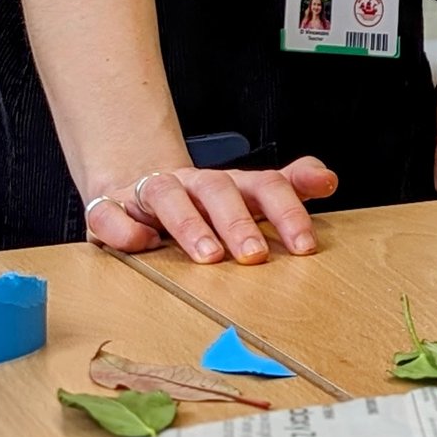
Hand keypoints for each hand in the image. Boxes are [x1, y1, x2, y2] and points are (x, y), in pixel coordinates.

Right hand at [84, 156, 337, 262]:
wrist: (134, 184)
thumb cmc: (200, 202)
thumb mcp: (246, 194)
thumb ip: (288, 187)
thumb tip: (328, 179)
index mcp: (228, 184)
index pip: (264, 186)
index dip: (287, 212)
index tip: (305, 245)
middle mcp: (190, 184)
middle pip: (217, 190)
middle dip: (238, 222)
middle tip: (256, 257)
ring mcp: (147, 194)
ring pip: (167, 195)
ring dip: (188, 224)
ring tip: (208, 256)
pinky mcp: (108, 208)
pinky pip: (108, 212)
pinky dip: (124, 228)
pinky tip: (141, 244)